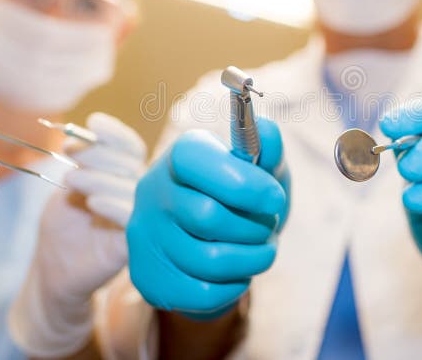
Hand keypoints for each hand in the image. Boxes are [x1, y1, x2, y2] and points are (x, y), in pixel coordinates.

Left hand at [8, 112, 146, 357]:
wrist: (56, 272)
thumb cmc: (63, 228)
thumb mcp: (67, 189)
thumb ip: (81, 164)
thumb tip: (83, 135)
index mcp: (124, 175)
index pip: (130, 146)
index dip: (114, 132)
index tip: (92, 122)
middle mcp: (138, 192)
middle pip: (131, 162)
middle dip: (100, 152)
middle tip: (70, 152)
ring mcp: (141, 216)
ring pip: (132, 186)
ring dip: (100, 177)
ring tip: (70, 178)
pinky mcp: (137, 242)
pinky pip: (133, 218)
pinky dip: (113, 205)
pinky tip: (92, 202)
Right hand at [127, 117, 288, 316]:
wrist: (214, 239)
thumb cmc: (243, 196)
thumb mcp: (262, 167)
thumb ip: (267, 148)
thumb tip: (264, 129)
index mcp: (182, 155)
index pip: (199, 162)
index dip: (245, 184)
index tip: (275, 200)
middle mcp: (153, 191)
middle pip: (208, 217)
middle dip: (254, 228)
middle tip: (268, 228)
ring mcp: (145, 236)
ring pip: (207, 261)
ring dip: (251, 260)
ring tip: (261, 251)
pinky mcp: (148, 277)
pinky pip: (201, 293)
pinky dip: (233, 287)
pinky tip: (239, 273)